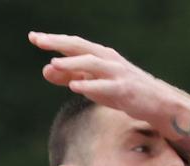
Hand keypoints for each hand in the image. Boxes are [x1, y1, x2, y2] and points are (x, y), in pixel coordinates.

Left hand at [28, 31, 170, 119]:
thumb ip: (71, 76)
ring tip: (53, 62)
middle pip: (80, 46)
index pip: (73, 44)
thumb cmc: (123, 91)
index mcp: (100, 55)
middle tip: (38, 40)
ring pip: (92, 63)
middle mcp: (108, 59)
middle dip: (59, 42)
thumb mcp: (94, 83)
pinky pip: (105, 86)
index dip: (53, 40)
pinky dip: (89, 85)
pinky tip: (74, 86)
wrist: (157, 103)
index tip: (33, 37)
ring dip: (72, 62)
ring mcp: (118, 73)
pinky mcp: (125, 89)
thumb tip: (46, 70)